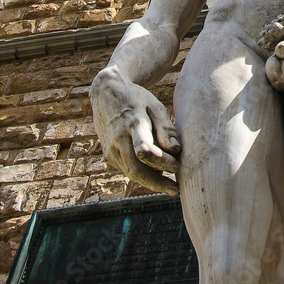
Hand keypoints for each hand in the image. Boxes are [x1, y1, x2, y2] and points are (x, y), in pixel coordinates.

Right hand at [90, 68, 180, 194]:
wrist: (106, 94)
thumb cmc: (136, 100)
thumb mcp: (154, 106)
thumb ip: (165, 127)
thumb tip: (176, 150)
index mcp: (132, 123)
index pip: (143, 149)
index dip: (161, 162)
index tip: (178, 167)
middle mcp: (118, 139)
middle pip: (137, 170)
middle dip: (157, 183)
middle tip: (176, 190)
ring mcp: (110, 149)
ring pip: (132, 174)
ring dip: (151, 181)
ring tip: (170, 184)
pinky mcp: (108, 156)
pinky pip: (127, 170)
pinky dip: (142, 174)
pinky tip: (156, 173)